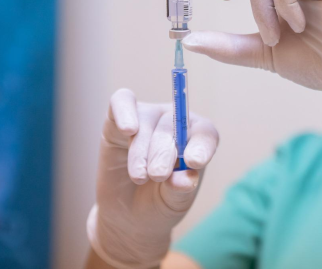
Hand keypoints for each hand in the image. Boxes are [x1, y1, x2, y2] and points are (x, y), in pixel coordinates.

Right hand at [87, 89, 218, 268]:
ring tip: (140, 177)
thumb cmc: (160, 204)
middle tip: (159, 175)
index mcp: (196, 140)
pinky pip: (121, 102)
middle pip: (172, 126)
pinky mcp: (116, 122)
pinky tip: (128, 129)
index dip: (201, 145)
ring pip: (146, 122)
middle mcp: (173, 123)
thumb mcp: (174, 203)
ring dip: (142, 152)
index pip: (205, 133)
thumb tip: (184, 178)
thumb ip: (180, 190)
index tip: (194, 162)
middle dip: (165, 153)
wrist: (127, 218)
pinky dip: (124, 111)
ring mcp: (146, 119)